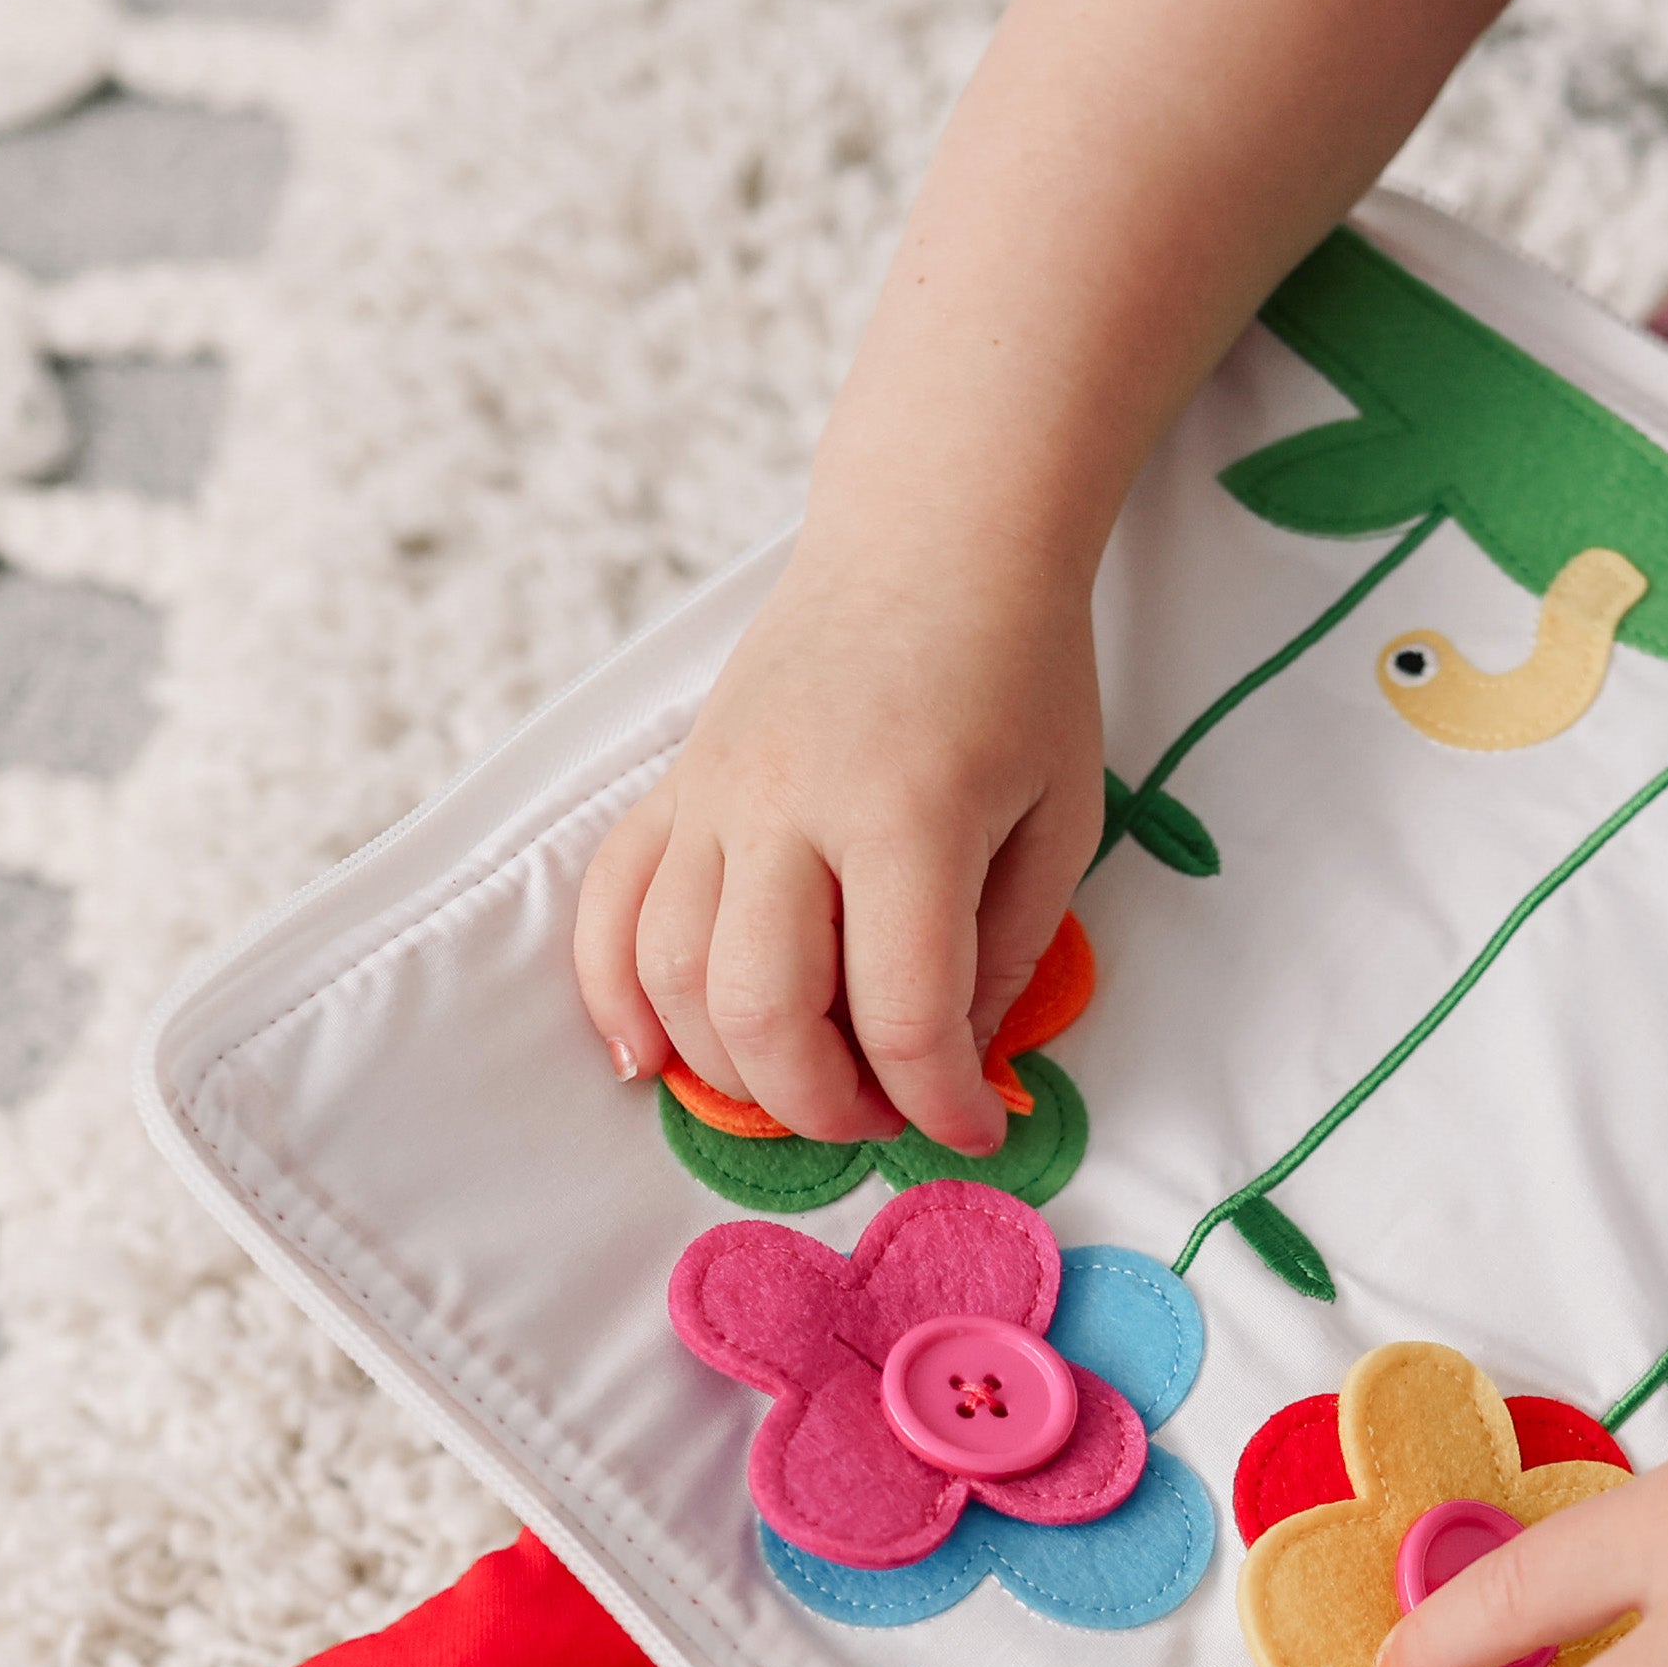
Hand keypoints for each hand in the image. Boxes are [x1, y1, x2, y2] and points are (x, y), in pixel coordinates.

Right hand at [573, 516, 1104, 1152]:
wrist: (932, 538)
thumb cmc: (1018, 676)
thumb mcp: (1059, 818)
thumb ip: (1007, 951)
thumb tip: (954, 1065)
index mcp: (907, 814)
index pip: (904, 1014)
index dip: (942, 1103)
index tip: (975, 1127)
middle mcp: (790, 804)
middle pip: (763, 1013)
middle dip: (823, 1106)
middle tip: (883, 1115)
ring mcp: (714, 792)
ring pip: (672, 976)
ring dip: (730, 1070)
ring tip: (800, 1089)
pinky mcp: (673, 784)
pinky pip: (608, 906)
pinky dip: (614, 995)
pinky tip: (648, 1058)